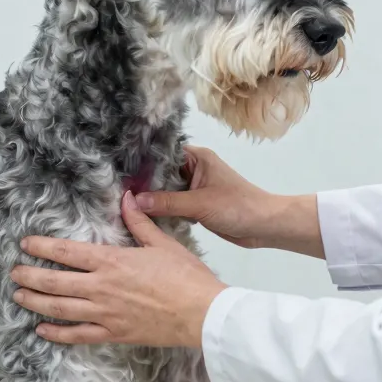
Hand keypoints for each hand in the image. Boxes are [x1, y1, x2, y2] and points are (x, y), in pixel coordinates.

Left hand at [10, 191, 228, 346]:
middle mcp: (101, 288)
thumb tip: (127, 197)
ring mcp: (105, 314)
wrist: (202, 314)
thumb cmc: (186, 276)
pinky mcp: (113, 334)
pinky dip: (57, 334)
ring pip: (60, 308)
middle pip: (54, 281)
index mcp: (112, 261)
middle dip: (30, 276)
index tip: (24, 244)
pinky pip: (78, 336)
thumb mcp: (162, 243)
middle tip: (13, 272)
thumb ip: (139, 221)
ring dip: (36, 302)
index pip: (66, 252)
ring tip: (18, 296)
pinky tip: (42, 331)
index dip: (42, 247)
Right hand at [137, 145, 324, 258]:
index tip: (119, 172)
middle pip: (161, 173)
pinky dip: (162, 210)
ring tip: (124, 204)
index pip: (162, 154)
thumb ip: (167, 203)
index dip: (142, 162)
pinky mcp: (196, 205)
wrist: (265, 227)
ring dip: (152, 199)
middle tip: (117, 191)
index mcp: (197, 157)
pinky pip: (172, 204)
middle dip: (143, 183)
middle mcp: (193, 168)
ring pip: (165, 190)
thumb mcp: (199, 204)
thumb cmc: (237, 207)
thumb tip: (134, 201)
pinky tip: (143, 216)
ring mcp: (194, 187)